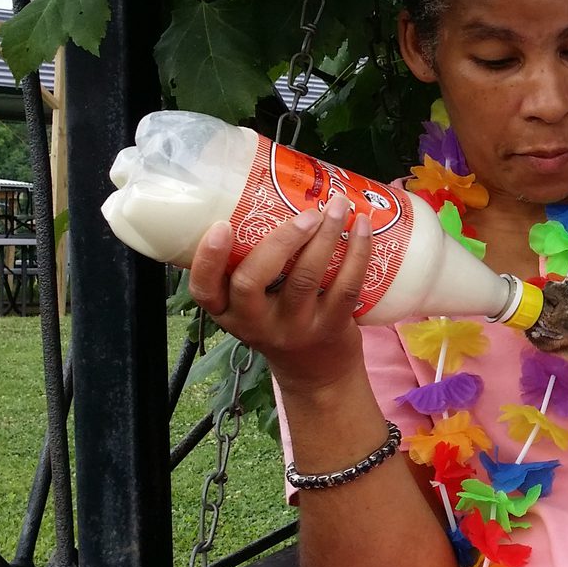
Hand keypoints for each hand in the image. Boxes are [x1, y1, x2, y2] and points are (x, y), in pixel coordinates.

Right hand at [189, 200, 372, 396]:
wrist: (318, 374)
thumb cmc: (281, 320)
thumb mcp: (254, 303)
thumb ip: (254, 264)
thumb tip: (272, 192)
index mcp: (228, 312)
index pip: (204, 291)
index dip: (208, 259)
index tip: (221, 225)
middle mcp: (255, 323)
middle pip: (252, 281)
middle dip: (279, 241)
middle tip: (307, 212)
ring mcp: (294, 328)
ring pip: (305, 279)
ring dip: (325, 237)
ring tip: (338, 206)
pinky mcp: (331, 327)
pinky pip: (346, 287)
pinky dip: (357, 253)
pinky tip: (363, 228)